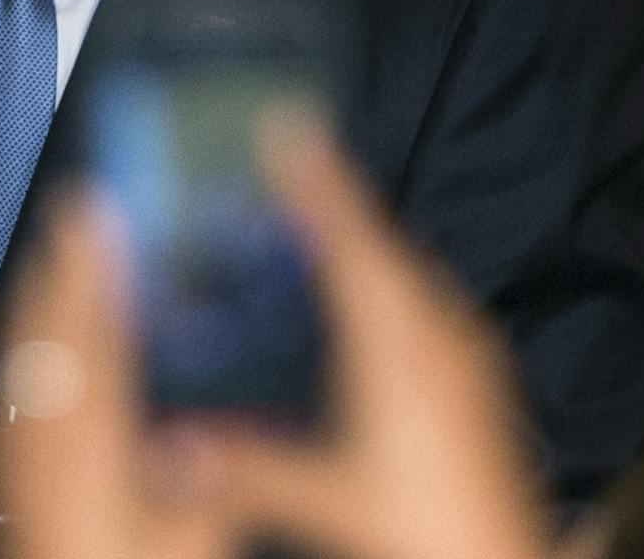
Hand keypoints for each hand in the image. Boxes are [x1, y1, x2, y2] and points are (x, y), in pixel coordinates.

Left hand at [0, 190, 233, 558]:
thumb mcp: (195, 537)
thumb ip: (214, 470)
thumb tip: (245, 417)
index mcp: (89, 439)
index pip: (91, 326)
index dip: (94, 261)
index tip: (99, 208)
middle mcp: (43, 438)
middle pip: (47, 330)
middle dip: (60, 265)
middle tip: (75, 212)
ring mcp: (16, 459)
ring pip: (22, 357)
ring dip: (38, 302)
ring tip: (55, 260)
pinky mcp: (7, 483)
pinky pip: (11, 395)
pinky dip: (24, 353)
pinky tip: (33, 354)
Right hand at [166, 114, 553, 558]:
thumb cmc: (431, 531)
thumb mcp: (325, 496)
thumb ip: (242, 466)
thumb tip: (166, 446)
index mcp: (399, 348)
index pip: (349, 241)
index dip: (314, 181)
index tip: (287, 125)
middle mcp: (439, 339)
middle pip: (380, 247)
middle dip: (332, 201)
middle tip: (286, 159)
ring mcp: (466, 358)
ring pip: (407, 276)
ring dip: (360, 244)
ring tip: (317, 219)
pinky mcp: (477, 382)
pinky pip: (425, 306)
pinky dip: (387, 286)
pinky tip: (368, 305)